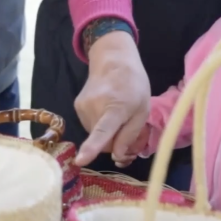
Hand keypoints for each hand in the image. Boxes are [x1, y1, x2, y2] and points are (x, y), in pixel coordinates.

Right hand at [74, 30, 150, 166]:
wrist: (113, 60)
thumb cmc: (133, 85)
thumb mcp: (143, 110)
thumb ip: (130, 134)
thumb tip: (117, 155)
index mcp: (116, 108)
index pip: (103, 132)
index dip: (92, 147)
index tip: (80, 160)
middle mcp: (95, 107)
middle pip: (102, 142)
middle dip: (114, 143)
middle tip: (126, 131)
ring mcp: (83, 106)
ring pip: (95, 135)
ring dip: (106, 134)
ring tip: (116, 114)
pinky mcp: (77, 106)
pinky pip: (90, 126)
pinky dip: (99, 125)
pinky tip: (106, 110)